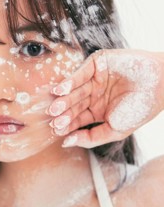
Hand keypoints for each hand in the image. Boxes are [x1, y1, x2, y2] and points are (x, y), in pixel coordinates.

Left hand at [47, 49, 163, 147]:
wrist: (161, 85)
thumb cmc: (140, 110)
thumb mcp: (115, 130)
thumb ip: (90, 138)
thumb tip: (65, 143)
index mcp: (97, 111)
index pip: (77, 119)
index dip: (67, 125)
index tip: (57, 131)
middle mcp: (93, 95)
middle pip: (73, 105)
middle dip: (63, 113)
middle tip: (53, 119)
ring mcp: (95, 79)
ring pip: (75, 90)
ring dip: (64, 99)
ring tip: (55, 107)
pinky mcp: (98, 64)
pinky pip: (81, 73)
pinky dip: (70, 81)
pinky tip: (61, 90)